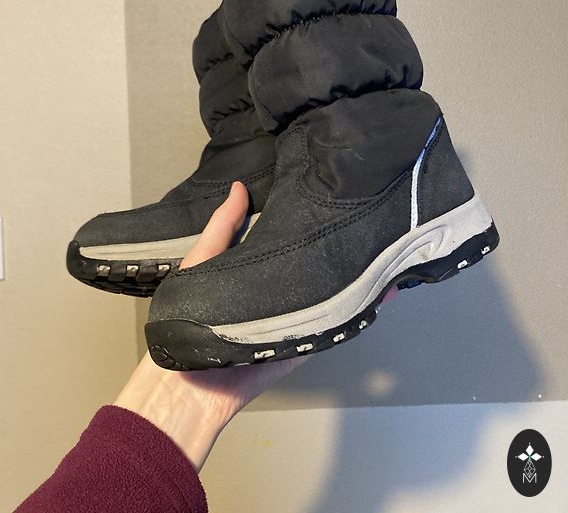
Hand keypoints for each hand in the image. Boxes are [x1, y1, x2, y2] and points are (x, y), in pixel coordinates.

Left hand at [115, 181, 397, 470]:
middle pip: (311, 262)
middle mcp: (277, 288)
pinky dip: (357, 312)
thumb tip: (239, 186)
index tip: (326, 189)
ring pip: (330, 292)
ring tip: (381, 249)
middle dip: (335, 244)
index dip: (303, 215)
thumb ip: (222, 226)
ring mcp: (293, 316)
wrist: (191, 384)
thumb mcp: (201, 260)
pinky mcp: (303, 342)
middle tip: (363, 216)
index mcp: (254, 266)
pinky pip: (335, 326)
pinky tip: (381, 292)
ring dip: (355, 276)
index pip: (285, 235)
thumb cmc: (187, 317)